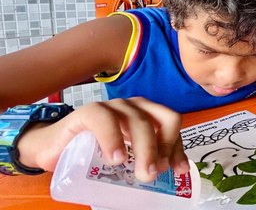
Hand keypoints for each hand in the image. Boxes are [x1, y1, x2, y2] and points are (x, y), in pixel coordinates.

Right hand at [16, 97, 186, 182]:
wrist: (53, 149)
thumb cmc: (92, 153)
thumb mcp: (125, 158)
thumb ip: (146, 160)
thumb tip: (174, 173)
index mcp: (146, 114)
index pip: (172, 124)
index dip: (177, 146)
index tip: (177, 170)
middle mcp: (133, 107)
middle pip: (163, 120)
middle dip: (165, 147)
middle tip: (156, 173)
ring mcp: (112, 107)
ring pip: (138, 120)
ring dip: (145, 148)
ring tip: (142, 173)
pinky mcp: (88, 111)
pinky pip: (104, 119)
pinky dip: (113, 139)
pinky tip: (115, 158)